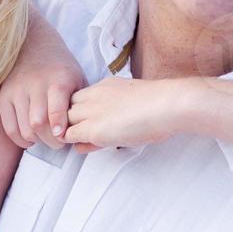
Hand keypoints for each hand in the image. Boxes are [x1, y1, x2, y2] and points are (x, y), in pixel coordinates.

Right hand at [0, 23, 86, 150]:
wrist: (34, 44)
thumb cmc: (60, 67)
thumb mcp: (77, 78)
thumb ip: (79, 102)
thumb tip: (82, 130)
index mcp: (58, 80)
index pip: (55, 109)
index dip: (58, 127)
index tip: (62, 136)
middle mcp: (35, 85)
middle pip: (38, 123)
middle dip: (51, 140)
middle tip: (59, 143)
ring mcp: (17, 91)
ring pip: (24, 128)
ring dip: (37, 141)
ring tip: (46, 138)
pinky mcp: (4, 97)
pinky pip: (9, 127)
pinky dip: (20, 139)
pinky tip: (31, 138)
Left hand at [64, 77, 192, 152]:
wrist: (167, 105)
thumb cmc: (161, 105)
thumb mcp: (134, 103)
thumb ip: (118, 111)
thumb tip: (113, 117)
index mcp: (106, 85)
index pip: (81, 96)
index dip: (81, 110)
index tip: (89, 120)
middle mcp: (94, 95)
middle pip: (68, 105)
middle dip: (71, 118)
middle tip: (80, 132)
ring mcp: (91, 111)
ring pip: (65, 119)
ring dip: (70, 130)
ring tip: (81, 140)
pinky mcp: (93, 128)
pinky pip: (69, 135)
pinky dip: (71, 141)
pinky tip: (83, 146)